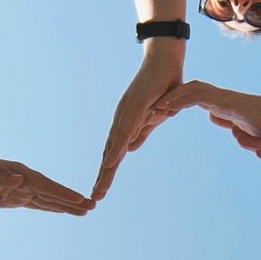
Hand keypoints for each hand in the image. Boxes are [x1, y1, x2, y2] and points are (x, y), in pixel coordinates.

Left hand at [0, 153, 92, 215]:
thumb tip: (20, 179)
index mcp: (18, 173)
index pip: (44, 185)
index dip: (61, 193)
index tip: (78, 199)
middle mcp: (23, 180)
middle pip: (52, 192)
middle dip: (71, 200)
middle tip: (92, 206)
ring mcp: (21, 189)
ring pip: (48, 199)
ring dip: (66, 205)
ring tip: (85, 210)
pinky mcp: (16, 197)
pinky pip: (38, 203)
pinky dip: (52, 207)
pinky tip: (63, 210)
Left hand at [93, 44, 185, 199]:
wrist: (166, 60)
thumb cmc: (162, 87)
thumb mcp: (153, 117)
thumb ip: (141, 133)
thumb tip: (130, 150)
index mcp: (126, 124)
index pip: (115, 153)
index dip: (107, 173)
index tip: (101, 192)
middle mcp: (121, 120)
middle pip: (109, 153)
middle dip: (102, 177)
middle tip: (94, 199)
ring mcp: (125, 113)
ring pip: (113, 146)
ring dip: (105, 168)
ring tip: (99, 188)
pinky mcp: (133, 106)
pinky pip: (123, 131)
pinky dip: (116, 148)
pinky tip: (109, 162)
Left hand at [157, 81, 260, 141]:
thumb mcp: (243, 128)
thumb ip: (228, 121)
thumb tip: (215, 117)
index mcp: (220, 105)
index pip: (191, 100)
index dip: (174, 105)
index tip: (157, 115)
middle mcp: (217, 98)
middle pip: (185, 93)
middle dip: (166, 101)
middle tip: (147, 110)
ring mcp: (220, 97)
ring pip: (187, 91)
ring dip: (168, 99)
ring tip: (149, 108)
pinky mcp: (223, 100)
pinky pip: (196, 96)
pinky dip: (178, 99)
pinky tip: (164, 107)